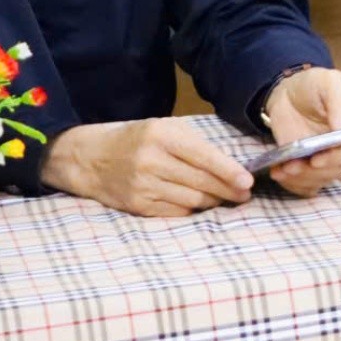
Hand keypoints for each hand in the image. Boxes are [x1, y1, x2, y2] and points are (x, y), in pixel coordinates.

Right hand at [42, 117, 252, 216]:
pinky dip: (192, 209)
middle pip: (201, 182)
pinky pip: (176, 212)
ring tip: (223, 197)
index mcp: (161, 135)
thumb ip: (196, 144)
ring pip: (192, 200)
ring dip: (213, 201)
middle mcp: (151, 161)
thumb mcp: (165, 128)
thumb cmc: (137, 139)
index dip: (229, 171)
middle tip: (244, 194)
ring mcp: (143, 185)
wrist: (91, 158)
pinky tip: (198, 203)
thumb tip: (232, 168)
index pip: (204, 156)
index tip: (248, 181)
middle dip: (228, 190)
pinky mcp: (138, 205)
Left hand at [260, 66, 340, 196]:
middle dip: (313, 171)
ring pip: (321, 180)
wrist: (289, 94)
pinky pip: (307, 186)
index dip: (337, 157)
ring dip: (300, 178)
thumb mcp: (331, 82)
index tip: (316, 158)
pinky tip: (279, 172)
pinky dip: (292, 184)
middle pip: (338, 169)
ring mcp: (330, 161)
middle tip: (290, 166)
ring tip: (281, 168)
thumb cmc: (315, 86)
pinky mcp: (312, 170)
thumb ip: (340, 101)